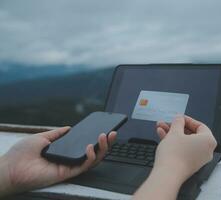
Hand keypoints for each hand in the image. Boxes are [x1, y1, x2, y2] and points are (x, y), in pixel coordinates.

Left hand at [0, 127, 116, 196]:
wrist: (10, 167)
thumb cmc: (22, 154)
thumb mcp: (42, 137)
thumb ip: (58, 133)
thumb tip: (70, 128)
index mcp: (65, 151)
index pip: (85, 144)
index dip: (97, 138)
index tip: (104, 128)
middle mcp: (69, 159)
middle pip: (93, 152)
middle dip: (106, 143)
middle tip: (112, 133)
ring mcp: (69, 166)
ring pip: (92, 160)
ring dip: (102, 148)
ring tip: (105, 136)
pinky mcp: (67, 174)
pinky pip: (83, 166)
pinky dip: (90, 157)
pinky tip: (90, 147)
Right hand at [155, 115, 216, 178]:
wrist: (167, 174)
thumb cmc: (174, 154)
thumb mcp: (175, 131)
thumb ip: (178, 122)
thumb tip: (179, 119)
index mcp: (208, 141)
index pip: (200, 126)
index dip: (187, 120)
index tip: (178, 118)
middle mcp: (206, 151)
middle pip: (191, 134)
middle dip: (176, 127)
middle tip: (168, 123)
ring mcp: (198, 159)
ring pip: (185, 142)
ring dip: (172, 133)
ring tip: (161, 128)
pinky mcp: (189, 164)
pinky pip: (183, 149)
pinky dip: (174, 143)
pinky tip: (162, 136)